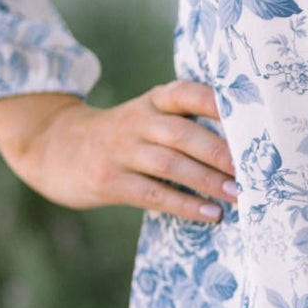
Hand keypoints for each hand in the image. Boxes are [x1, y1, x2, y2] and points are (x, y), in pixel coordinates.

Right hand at [0, 80, 237, 223]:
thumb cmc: (121, 137)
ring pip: (169, 164)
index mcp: (152, 102)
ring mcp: (119, 152)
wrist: (54, 148)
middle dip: (220, 152)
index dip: (215, 102)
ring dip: (208, 181)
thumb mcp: (146, 117)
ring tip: (240, 195)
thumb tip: (247, 147)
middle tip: (253, 170)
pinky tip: (211, 214)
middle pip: (182, 133)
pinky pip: (152, 194)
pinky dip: (185, 205)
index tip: (248, 115)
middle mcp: (136, 122)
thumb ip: (185, 123)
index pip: (185, 93)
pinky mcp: (108, 181)